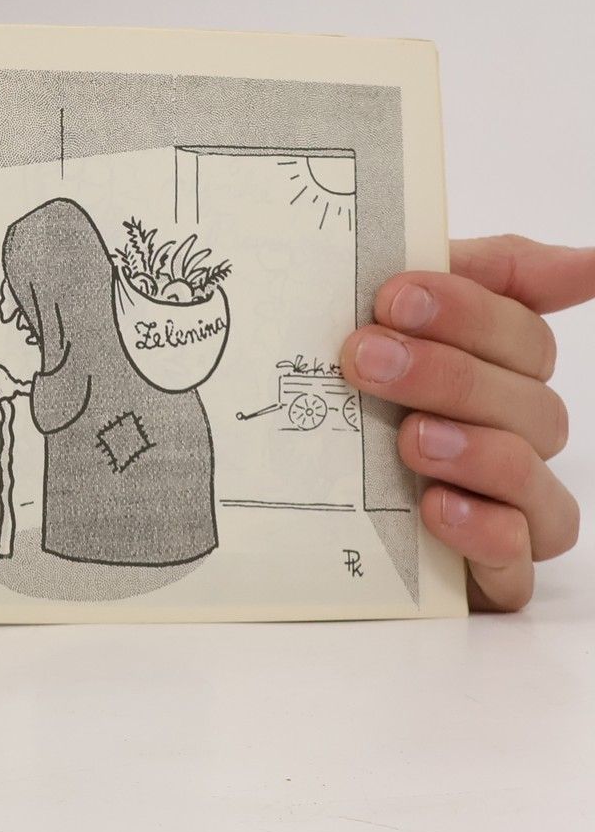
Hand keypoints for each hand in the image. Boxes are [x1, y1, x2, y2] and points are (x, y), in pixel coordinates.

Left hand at [341, 236, 585, 610]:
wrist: (269, 478)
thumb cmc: (345, 380)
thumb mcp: (386, 308)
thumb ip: (481, 272)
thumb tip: (589, 262)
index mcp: (495, 368)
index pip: (525, 336)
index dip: (468, 311)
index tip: (393, 297)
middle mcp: (512, 434)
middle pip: (533, 405)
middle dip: (449, 375)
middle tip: (366, 360)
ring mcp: (505, 506)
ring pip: (536, 482)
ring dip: (475, 451)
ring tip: (409, 437)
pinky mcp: (483, 569)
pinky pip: (517, 564)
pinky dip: (484, 532)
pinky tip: (437, 507)